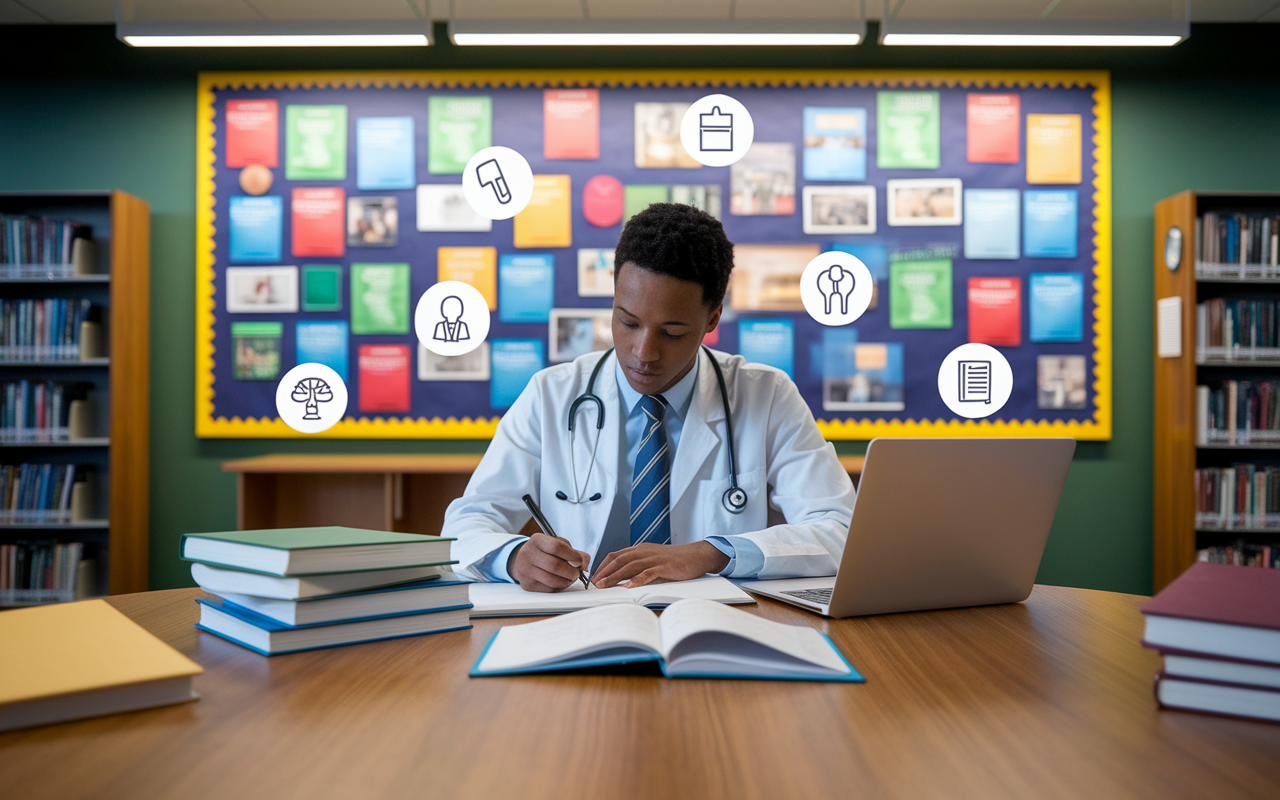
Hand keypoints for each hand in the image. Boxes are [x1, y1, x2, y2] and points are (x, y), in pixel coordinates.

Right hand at [508, 533, 591, 592]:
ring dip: (567, 581)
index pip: (556, 547)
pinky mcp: (527, 584)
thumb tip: (585, 561)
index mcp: (537, 540)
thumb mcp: (556, 544)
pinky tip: (561, 581)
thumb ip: (573, 551)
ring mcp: (526, 571)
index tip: (579, 561)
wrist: (522, 560)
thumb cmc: (543, 551)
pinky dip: (559, 587)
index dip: (572, 555)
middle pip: (554, 565)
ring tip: (571, 577)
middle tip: (577, 572)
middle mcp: (528, 554)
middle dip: (571, 571)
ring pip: (552, 580)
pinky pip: (548, 589)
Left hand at [591, 541, 729, 588]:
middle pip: (620, 560)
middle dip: (605, 572)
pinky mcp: (666, 566)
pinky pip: (649, 572)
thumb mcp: (653, 559)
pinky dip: (638, 579)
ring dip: (615, 576)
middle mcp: (645, 551)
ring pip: (630, 566)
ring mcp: (655, 558)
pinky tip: (629, 586)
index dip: (603, 566)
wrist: (697, 555)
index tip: (594, 577)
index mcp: (640, 549)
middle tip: (594, 584)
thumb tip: (621, 578)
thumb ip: (639, 565)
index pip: (616, 555)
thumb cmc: (675, 560)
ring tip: (605, 585)